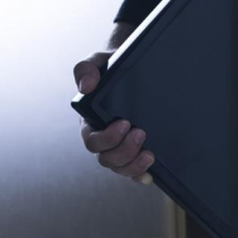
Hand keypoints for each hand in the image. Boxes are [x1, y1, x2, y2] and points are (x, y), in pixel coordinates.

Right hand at [74, 23, 154, 184]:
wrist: (131, 66)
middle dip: (124, 151)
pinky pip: (134, 170)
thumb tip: (86, 87)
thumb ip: (86, 70)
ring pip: (120, 168)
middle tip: (141, 133)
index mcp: (90, 123)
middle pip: (107, 159)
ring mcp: (119, 147)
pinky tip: (151, 175)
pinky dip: (140, 175)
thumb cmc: (109, 67)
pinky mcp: (135, 150)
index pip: (92, 141)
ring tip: (150, 154)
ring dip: (133, 165)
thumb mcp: (96, 62)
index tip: (124, 123)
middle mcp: (103, 139)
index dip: (107, 139)